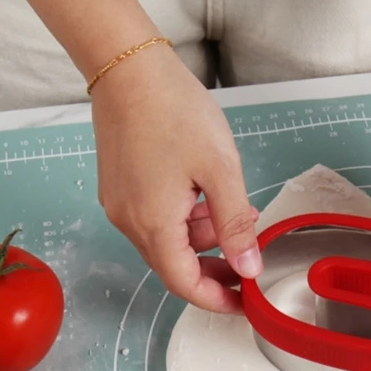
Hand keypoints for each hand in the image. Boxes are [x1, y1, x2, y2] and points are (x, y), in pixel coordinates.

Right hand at [91, 49, 261, 312]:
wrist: (129, 67)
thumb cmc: (174, 112)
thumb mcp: (221, 172)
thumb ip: (236, 225)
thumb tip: (248, 268)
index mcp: (154, 224)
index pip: (184, 284)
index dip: (216, 300)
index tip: (243, 304)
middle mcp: (130, 221)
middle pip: (175, 265)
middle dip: (215, 268)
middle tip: (249, 260)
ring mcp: (122, 203)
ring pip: (169, 240)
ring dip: (205, 237)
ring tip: (240, 214)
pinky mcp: (121, 186)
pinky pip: (158, 218)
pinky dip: (187, 218)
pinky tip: (211, 197)